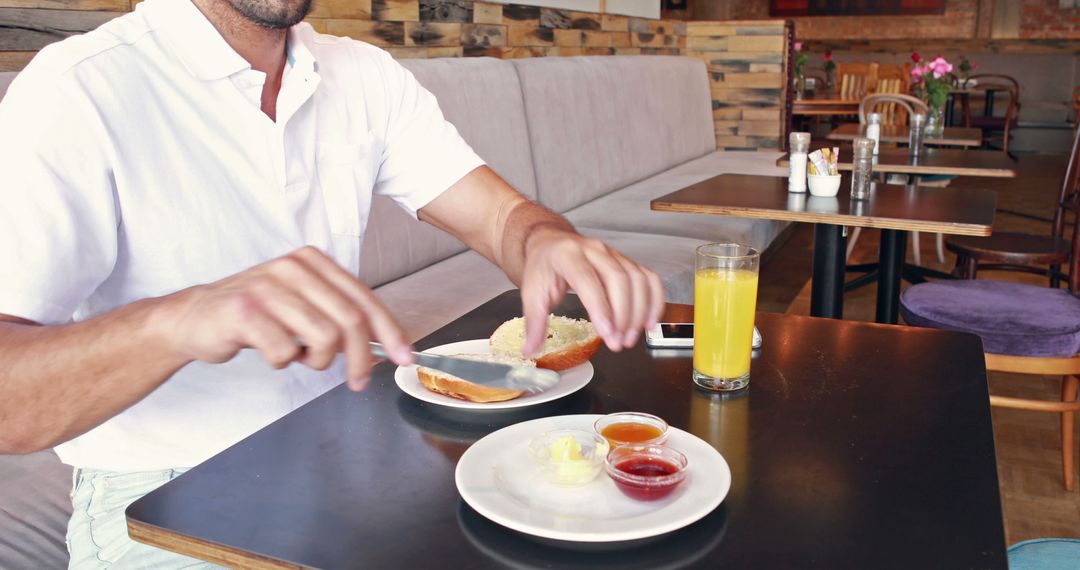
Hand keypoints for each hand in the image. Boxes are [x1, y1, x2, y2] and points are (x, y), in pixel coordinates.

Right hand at [156, 247, 413, 389]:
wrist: (194, 318)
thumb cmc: (256, 316)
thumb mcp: (304, 306)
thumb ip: (340, 317)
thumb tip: (388, 344)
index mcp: (312, 261)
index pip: (363, 299)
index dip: (389, 332)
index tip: (404, 357)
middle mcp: (292, 267)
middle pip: (349, 321)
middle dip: (360, 359)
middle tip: (357, 381)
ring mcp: (267, 286)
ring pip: (323, 338)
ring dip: (315, 360)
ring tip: (297, 356)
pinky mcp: (244, 311)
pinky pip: (284, 351)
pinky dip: (281, 362)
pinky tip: (269, 352)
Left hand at [519, 228, 663, 355]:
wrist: (551, 243)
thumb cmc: (544, 267)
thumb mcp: (531, 292)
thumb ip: (534, 322)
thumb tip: (531, 350)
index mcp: (568, 255)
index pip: (588, 280)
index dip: (600, 308)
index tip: (608, 334)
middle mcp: (594, 250)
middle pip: (619, 279)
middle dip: (623, 315)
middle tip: (618, 343)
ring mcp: (614, 254)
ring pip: (637, 279)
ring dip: (639, 312)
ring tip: (630, 339)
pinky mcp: (626, 262)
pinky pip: (648, 279)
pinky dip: (654, 301)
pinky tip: (649, 324)